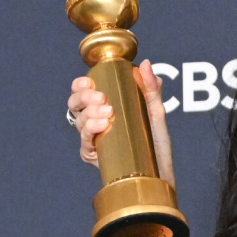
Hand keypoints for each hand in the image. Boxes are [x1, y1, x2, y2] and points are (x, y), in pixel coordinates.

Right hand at [67, 59, 175, 186]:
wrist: (160, 172)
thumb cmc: (156, 143)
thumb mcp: (156, 111)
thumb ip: (151, 88)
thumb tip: (144, 64)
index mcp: (104, 108)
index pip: (83, 92)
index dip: (80, 85)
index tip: (89, 82)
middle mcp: (95, 123)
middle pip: (75, 105)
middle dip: (84, 97)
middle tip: (103, 97)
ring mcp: (94, 140)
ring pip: (79, 122)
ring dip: (90, 113)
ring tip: (108, 111)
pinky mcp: (95, 157)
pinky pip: (85, 143)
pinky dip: (91, 131)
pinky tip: (102, 126)